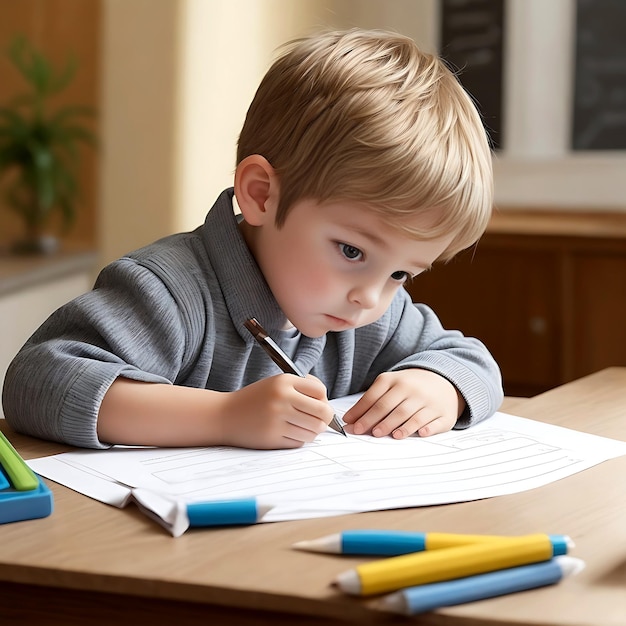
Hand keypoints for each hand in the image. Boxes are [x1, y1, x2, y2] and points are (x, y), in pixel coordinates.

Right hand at [218, 374, 333, 448]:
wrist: (224, 415)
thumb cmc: (255, 400)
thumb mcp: (275, 384)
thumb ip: (301, 389)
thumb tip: (328, 406)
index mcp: (284, 381)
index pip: (320, 391)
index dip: (323, 399)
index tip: (318, 404)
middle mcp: (282, 398)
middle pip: (323, 412)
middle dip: (325, 419)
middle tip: (319, 421)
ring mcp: (277, 419)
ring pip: (314, 430)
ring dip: (312, 431)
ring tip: (302, 427)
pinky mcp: (273, 437)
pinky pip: (299, 442)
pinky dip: (298, 440)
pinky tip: (288, 433)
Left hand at [342, 369, 464, 438]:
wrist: (444, 380)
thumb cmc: (410, 387)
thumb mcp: (390, 386)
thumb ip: (371, 401)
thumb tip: (350, 421)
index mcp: (395, 380)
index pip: (375, 397)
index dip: (361, 412)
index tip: (350, 424)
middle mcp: (412, 389)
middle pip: (391, 407)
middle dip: (375, 420)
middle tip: (364, 432)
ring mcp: (429, 402)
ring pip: (412, 415)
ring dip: (400, 426)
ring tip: (390, 435)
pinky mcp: (444, 414)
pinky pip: (435, 422)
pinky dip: (428, 428)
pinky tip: (420, 433)